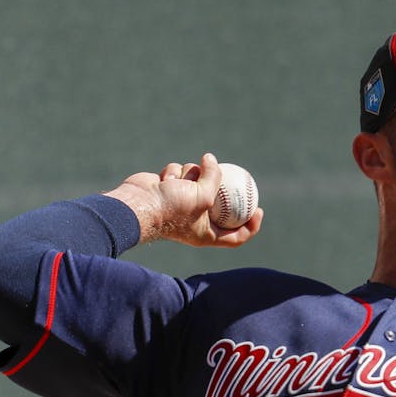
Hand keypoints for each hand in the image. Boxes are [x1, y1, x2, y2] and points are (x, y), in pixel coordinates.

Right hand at [106, 152, 262, 247]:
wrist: (136, 204)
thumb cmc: (170, 208)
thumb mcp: (203, 195)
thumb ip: (214, 177)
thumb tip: (212, 159)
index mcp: (207, 234)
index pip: (236, 236)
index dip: (251, 225)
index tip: (258, 209)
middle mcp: (196, 220)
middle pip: (220, 204)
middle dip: (223, 187)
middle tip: (236, 175)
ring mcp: (183, 202)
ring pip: (200, 178)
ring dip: (192, 174)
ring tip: (179, 182)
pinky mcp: (171, 187)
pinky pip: (182, 172)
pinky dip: (175, 173)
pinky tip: (164, 180)